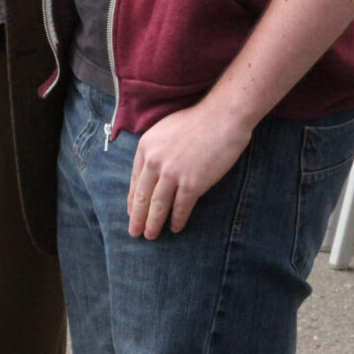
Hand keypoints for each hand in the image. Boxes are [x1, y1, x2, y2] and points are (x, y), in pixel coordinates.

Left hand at [127, 102, 251, 239]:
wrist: (221, 117)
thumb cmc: (196, 121)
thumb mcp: (165, 130)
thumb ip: (155, 150)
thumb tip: (151, 172)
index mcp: (146, 147)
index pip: (134, 180)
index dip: (133, 199)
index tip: (132, 212)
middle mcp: (155, 161)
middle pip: (142, 196)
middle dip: (138, 217)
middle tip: (135, 232)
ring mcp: (172, 174)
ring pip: (158, 206)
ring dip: (154, 224)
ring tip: (151, 235)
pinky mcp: (192, 184)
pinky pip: (181, 208)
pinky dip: (177, 220)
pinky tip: (176, 228)